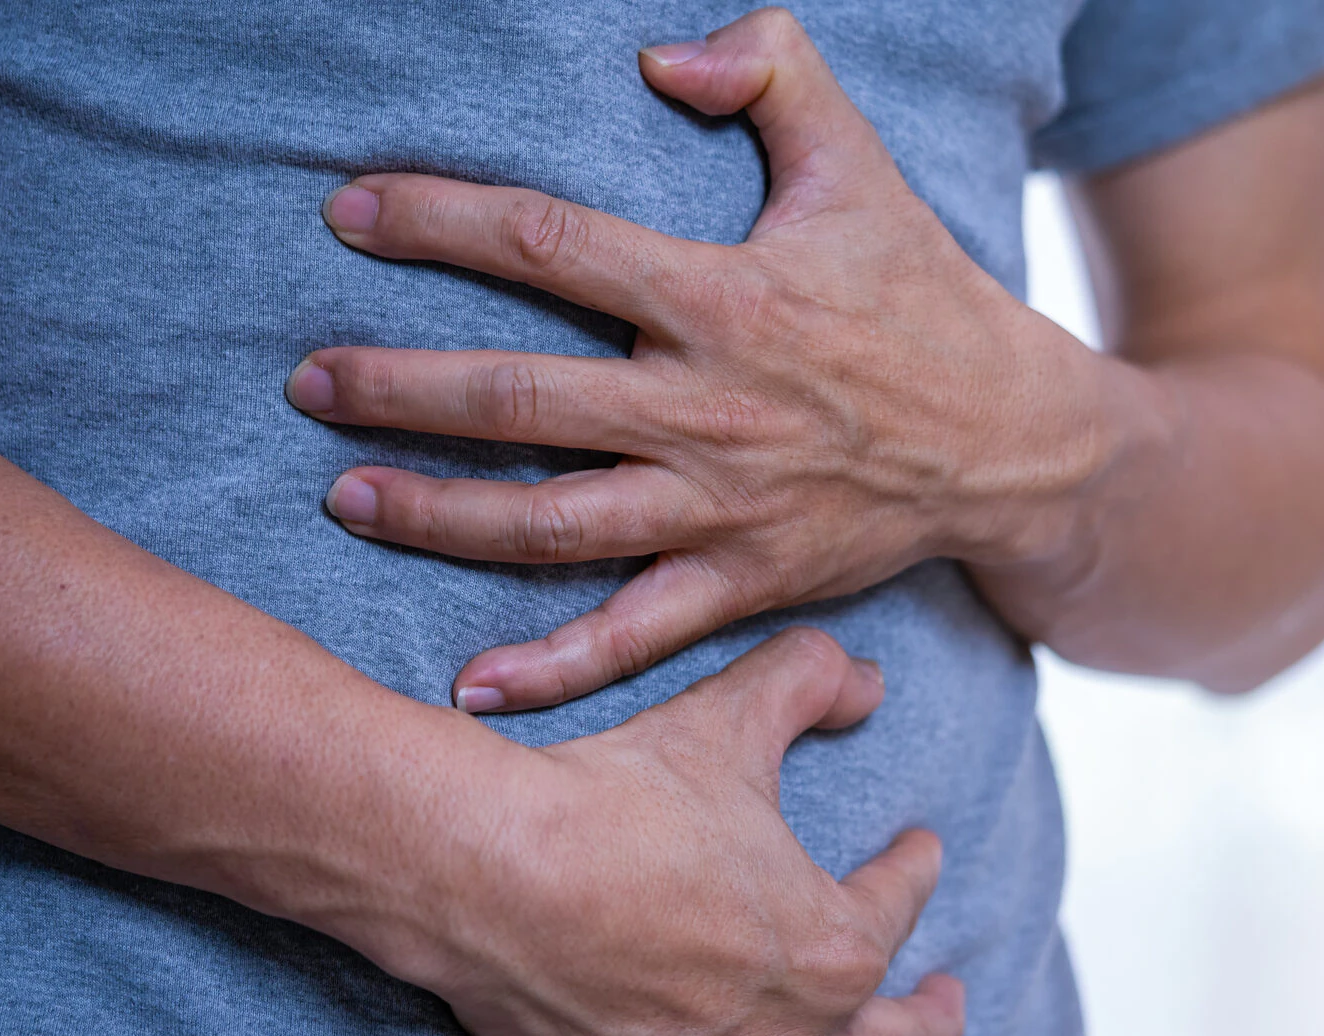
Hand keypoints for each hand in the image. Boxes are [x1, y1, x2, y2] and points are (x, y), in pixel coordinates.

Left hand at [287, 7, 1118, 710]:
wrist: (1016, 442)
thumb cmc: (921, 296)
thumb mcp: (858, 166)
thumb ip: (774, 75)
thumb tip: (663, 54)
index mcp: (724, 298)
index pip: (553, 246)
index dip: (441, 221)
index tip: (349, 213)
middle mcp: (710, 410)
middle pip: (522, 402)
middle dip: (399, 388)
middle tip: (308, 380)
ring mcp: (722, 510)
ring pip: (552, 525)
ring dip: (439, 516)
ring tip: (345, 497)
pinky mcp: (743, 584)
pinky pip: (633, 636)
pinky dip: (553, 669)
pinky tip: (468, 685)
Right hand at [368, 628, 961, 1035]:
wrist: (488, 880)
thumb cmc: (614, 802)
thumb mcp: (731, 717)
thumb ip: (810, 681)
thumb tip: (864, 678)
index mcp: (835, 950)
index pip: (898, 905)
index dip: (912, 867)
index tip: (915, 850)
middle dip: (933, 1017)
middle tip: (946, 999)